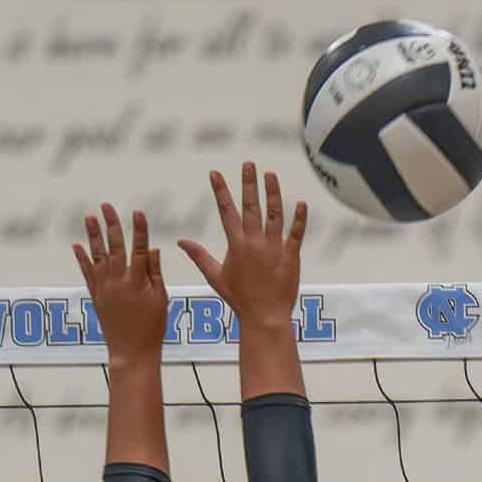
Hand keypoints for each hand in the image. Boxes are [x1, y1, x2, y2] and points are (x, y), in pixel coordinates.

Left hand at [73, 205, 165, 366]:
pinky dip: (81, 258)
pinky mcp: (96, 295)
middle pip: (115, 247)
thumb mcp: (161, 300)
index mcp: (138, 282)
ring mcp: (104, 287)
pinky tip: (77, 245)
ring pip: (98, 255)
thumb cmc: (152, 328)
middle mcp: (118, 281)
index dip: (139, 230)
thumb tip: (153, 250)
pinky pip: (87, 273)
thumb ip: (155, 273)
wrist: (132, 352)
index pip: (140, 249)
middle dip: (112, 224)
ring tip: (89, 216)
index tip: (138, 212)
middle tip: (107, 206)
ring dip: (93, 235)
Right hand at [177, 164, 306, 328]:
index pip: (226, 212)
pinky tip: (301, 203)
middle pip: (251, 207)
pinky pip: (296, 235)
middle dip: (248, 184)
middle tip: (248, 164)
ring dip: (272, 194)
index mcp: (236, 245)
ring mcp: (274, 249)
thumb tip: (180, 242)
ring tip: (270, 175)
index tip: (215, 173)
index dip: (220, 191)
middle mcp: (254, 243)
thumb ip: (199, 256)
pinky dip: (299, 219)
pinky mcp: (291, 257)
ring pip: (274, 215)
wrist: (264, 317)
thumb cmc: (240, 299)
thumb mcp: (215, 276)